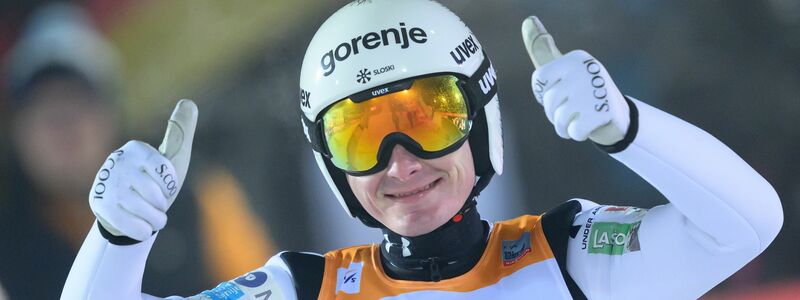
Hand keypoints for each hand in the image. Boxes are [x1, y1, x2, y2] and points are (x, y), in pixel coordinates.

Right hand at [89, 100, 197, 240]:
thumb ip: (181, 131)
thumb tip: (189, 102)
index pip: (163, 170)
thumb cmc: (157, 183)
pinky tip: (143, 229)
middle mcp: (116, 161)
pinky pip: (127, 222)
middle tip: (157, 205)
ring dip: (154, 220)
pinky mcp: (97, 204)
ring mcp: (105, 183)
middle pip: (153, 193)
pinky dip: (141, 230)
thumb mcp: (173, 157)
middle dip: (161, 205)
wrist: (132, 213)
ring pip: (141, 209)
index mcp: (136, 148)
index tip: (166, 186)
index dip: (168, 185)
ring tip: (153, 218)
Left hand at [521, 17, 628, 144]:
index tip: (558, 93)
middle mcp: (586, 70)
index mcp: (575, 58)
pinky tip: (586, 126)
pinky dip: (576, 134)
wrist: (616, 116)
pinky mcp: (603, 112)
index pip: (539, 79)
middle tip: (571, 110)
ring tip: (575, 120)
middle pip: (549, 101)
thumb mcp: (562, 68)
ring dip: (563, 127)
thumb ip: (543, 49)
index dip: (543, 93)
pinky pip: (573, 131)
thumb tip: (527, 20)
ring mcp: (595, 91)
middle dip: (554, 113)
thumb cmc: (581, 91)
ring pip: (559, 118)